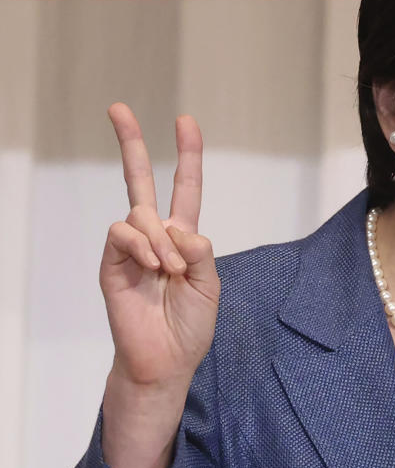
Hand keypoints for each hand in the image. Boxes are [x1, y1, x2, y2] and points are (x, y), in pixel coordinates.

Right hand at [100, 103, 219, 390]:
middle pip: (141, 180)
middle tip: (118, 107)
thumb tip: (178, 227)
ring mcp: (131, 248)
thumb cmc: (190, 324)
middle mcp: (156, 235)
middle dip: (131, 143)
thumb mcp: (210, 283)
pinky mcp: (112, 263)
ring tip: (170, 272)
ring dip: (162, 240)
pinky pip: (123, 233)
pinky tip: (154, 267)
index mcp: (184, 237)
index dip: (187, 154)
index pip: (184, 186)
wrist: (166, 359)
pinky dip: (143, 246)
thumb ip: (200, 251)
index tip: (186, 121)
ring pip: (140, 213)